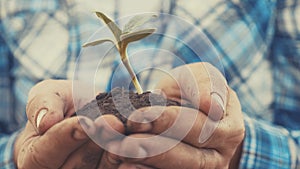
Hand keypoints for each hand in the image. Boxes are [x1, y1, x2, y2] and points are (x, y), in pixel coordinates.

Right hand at [14, 79, 124, 168]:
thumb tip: (44, 122)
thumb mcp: (48, 95)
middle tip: (115, 123)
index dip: (66, 137)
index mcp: (34, 157)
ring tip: (131, 131)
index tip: (85, 121)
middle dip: (97, 142)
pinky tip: (141, 145)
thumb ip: (42, 104)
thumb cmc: (61, 103)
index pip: (45, 153)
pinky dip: (130, 158)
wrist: (83, 110)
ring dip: (117, 150)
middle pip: (76, 165)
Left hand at [105, 63, 244, 168]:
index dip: (166, 122)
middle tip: (119, 140)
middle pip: (183, 158)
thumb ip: (208, 86)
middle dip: (147, 147)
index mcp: (228, 131)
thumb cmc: (194, 91)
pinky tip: (123, 165)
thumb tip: (211, 106)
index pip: (196, 128)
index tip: (137, 116)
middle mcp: (217, 159)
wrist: (190, 109)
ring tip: (115, 151)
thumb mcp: (201, 79)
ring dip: (140, 161)